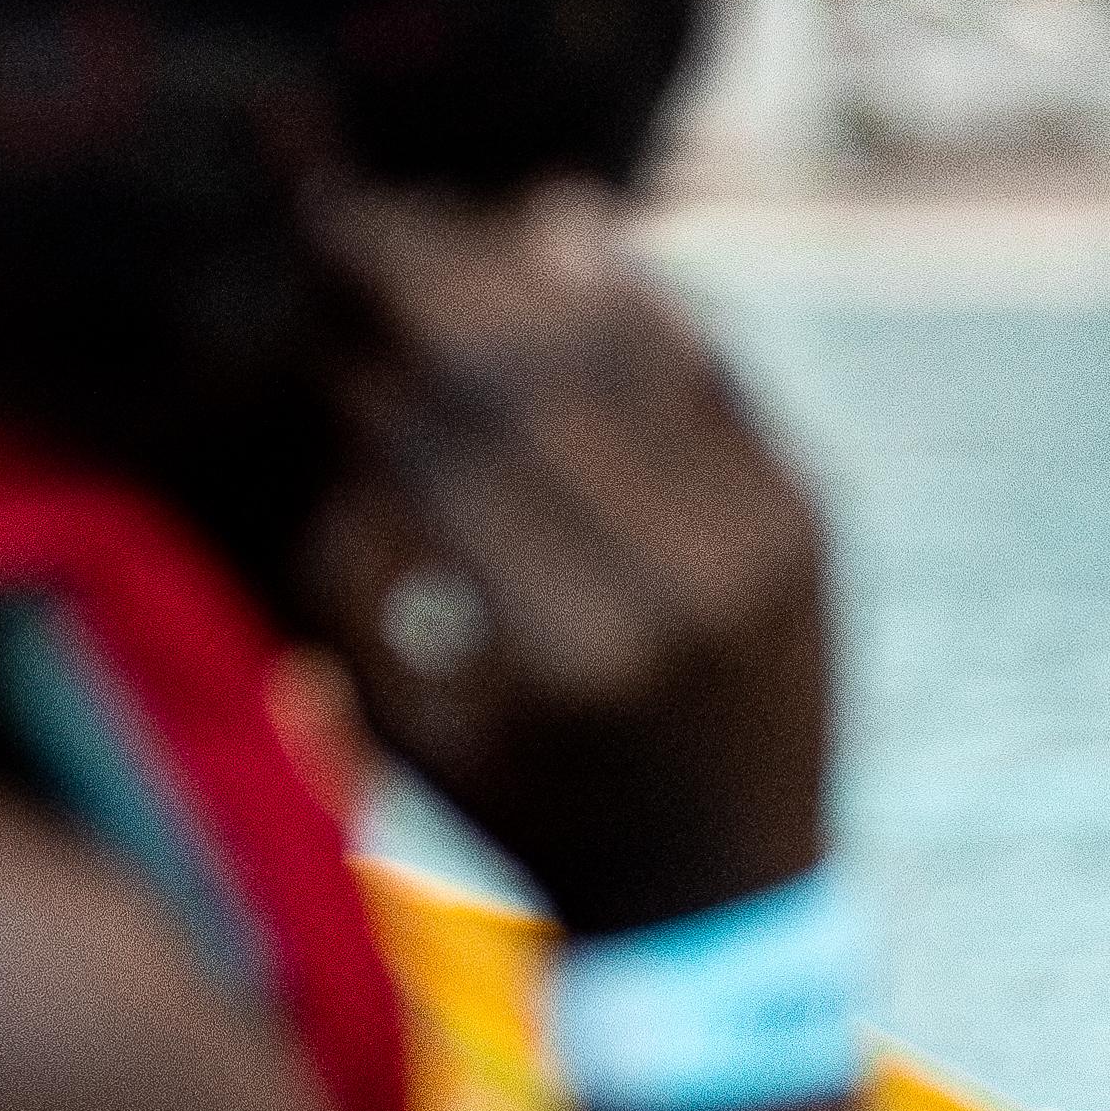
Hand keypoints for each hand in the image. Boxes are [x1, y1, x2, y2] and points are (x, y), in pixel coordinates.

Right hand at [296, 180, 835, 935]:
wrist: (720, 894)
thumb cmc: (523, 802)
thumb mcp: (399, 721)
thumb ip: (351, 564)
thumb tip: (346, 384)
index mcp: (565, 649)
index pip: (440, 439)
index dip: (359, 346)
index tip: (299, 286)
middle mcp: (681, 586)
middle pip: (530, 370)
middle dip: (425, 276)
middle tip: (350, 217)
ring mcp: (764, 542)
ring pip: (626, 345)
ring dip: (518, 264)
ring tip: (438, 216)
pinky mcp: (811, 513)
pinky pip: (710, 363)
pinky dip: (629, 291)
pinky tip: (556, 231)